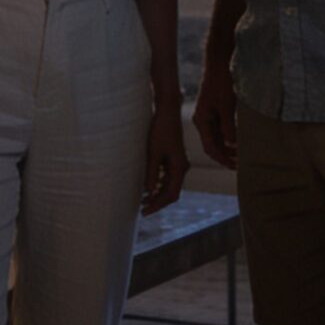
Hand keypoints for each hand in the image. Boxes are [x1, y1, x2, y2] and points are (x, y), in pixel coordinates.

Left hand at [143, 97, 188, 213]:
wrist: (167, 113)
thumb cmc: (160, 130)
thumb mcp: (153, 152)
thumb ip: (151, 173)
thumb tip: (149, 192)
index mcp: (180, 168)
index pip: (171, 194)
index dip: (158, 205)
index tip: (145, 211)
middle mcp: (182, 168)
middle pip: (171, 192)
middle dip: (157, 202)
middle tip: (142, 210)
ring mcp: (178, 164)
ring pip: (169, 186)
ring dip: (157, 194)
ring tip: (142, 201)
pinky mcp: (173, 159)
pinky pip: (167, 177)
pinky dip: (158, 185)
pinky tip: (147, 188)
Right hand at [191, 59, 238, 170]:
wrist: (219, 63)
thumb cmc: (222, 82)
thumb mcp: (227, 105)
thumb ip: (228, 126)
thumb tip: (231, 144)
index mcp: (202, 120)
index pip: (210, 147)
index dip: (222, 158)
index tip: (234, 166)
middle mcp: (202, 120)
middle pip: (212, 144)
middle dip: (225, 155)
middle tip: (239, 165)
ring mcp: (207, 116)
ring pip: (217, 138)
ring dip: (227, 147)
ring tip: (240, 156)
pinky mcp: (214, 111)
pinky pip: (220, 129)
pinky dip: (228, 137)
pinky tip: (238, 141)